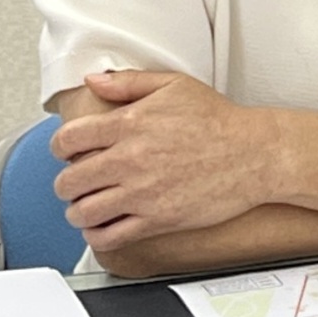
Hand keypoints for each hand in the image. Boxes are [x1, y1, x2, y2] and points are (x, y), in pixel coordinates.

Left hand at [52, 71, 279, 246]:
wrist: (257, 154)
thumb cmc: (222, 122)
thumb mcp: (176, 86)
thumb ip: (130, 82)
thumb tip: (96, 81)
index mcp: (128, 124)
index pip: (67, 140)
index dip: (60, 149)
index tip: (66, 154)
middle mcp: (129, 159)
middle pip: (69, 181)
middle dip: (66, 184)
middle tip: (75, 184)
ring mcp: (142, 192)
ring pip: (84, 211)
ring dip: (78, 212)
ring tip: (85, 209)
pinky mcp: (158, 218)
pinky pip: (111, 235)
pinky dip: (98, 235)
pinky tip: (102, 228)